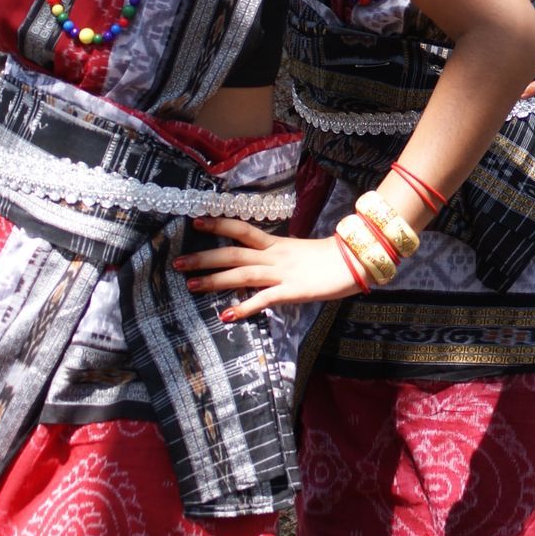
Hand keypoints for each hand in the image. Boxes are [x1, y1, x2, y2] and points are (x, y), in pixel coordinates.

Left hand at [175, 218, 364, 320]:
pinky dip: (244, 306)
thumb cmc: (330, 259)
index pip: (242, 230)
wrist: (357, 263)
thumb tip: (258, 261)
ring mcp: (282, 273)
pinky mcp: (292, 291)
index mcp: (277, 244)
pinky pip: (264, 299)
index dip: (219, 224)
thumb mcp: (299, 253)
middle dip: (204, 258)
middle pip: (234, 254)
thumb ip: (278, 256)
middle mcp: (275, 256)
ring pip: (242, 274)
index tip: (195, 221)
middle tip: (176, 263)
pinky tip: (226, 314)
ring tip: (190, 285)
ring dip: (214, 280)